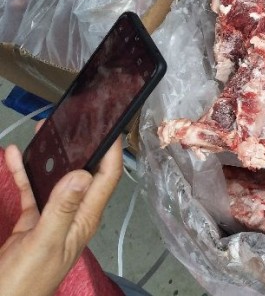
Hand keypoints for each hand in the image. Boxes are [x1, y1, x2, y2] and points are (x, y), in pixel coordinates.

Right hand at [0, 139, 122, 295]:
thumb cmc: (24, 283)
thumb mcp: (44, 243)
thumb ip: (62, 209)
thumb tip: (82, 174)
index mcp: (84, 219)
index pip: (107, 178)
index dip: (113, 151)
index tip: (112, 126)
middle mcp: (74, 216)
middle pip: (84, 173)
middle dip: (81, 146)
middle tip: (73, 122)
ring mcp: (54, 219)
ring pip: (56, 179)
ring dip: (50, 157)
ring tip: (42, 132)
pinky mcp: (34, 223)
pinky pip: (32, 191)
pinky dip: (25, 174)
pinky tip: (13, 157)